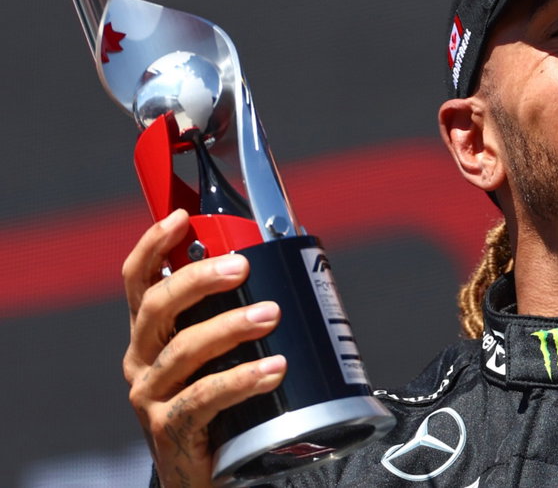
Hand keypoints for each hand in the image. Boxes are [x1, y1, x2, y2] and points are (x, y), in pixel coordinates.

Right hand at [122, 210, 284, 487]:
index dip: (153, 246)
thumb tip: (295, 264)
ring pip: (184, 351)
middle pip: (158, 307)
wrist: (210, 471)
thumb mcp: (222, 352)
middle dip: (200, 279)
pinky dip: (240, 379)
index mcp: (152, 334)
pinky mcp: (169, 430)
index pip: (139, 281)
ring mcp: (151, 396)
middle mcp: (141, 360)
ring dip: (231, 326)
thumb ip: (238, 313)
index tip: (181, 218)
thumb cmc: (224, 401)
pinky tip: (273, 370)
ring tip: (273, 315)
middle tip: (244, 266)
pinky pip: (203, 399)